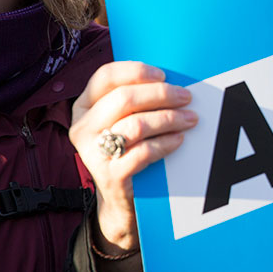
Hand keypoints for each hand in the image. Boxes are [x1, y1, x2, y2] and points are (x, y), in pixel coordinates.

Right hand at [70, 61, 197, 253]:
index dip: (136, 71)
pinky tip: (179, 139)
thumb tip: (172, 77)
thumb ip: (136, 99)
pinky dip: (166, 143)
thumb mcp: (124, 120)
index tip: (163, 75)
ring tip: (190, 119)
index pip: (105, 76)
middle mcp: (82, 128)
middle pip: (124, 98)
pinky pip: (143, 152)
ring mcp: (92, 153)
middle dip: (161, 94)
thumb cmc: (129, 149)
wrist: (121, 200)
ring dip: (169, 118)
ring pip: (136, 124)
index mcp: (84, 107)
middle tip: (186, 97)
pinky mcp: (109, 175)